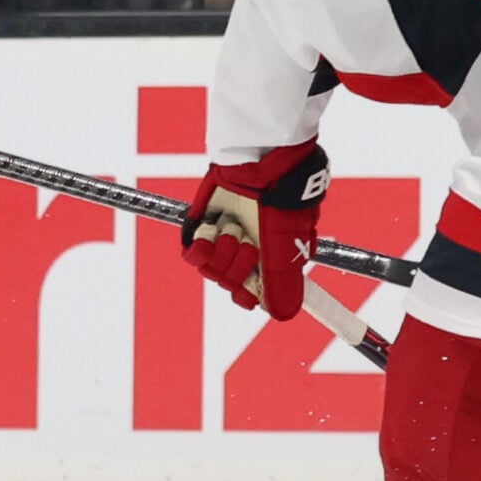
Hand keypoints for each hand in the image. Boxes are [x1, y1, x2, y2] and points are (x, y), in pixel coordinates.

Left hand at [181, 140, 329, 319]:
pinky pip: (194, 257)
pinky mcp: (203, 229)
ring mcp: (224, 241)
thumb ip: (283, 281)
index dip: (250, 293)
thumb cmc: (280, 201)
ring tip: (234, 228)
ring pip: (214, 273)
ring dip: (224, 252)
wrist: (259, 166)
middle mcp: (247, 252)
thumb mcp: (286, 244)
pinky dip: (203, 250)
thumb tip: (283, 315)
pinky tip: (213, 234)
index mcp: (271, 260)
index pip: (254, 296)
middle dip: (239, 267)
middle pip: (232, 286)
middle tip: (249, 244)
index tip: (252, 285)